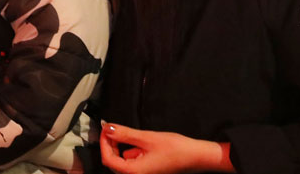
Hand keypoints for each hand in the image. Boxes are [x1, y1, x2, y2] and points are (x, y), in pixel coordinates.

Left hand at [100, 123, 232, 173]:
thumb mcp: (147, 138)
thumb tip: (108, 129)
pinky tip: (142, 143)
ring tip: (132, 135)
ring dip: (123, 147)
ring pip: (124, 160)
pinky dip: (133, 151)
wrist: (196, 157)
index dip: (103, 143)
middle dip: (112, 144)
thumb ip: (125, 134)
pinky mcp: (148, 170)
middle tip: (114, 129)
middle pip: (114, 162)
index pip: (108, 160)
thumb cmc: (175, 149)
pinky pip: (133, 162)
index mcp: (134, 172)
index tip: (106, 129)